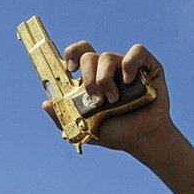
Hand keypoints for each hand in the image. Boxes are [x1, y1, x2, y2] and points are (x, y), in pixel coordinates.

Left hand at [44, 41, 172, 154]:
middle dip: (88, 78)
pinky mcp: (147, 67)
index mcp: (94, 78)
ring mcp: (128, 67)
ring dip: (105, 79)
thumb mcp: (86, 130)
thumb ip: (64, 118)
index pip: (79, 53)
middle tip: (96, 100)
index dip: (71, 54)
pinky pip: (137, 52)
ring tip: (114, 100)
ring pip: (108, 56)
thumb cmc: (118, 134)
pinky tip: (128, 80)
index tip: (70, 70)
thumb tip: (45, 104)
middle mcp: (109, 70)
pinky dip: (130, 63)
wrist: (143, 141)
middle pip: (90, 56)